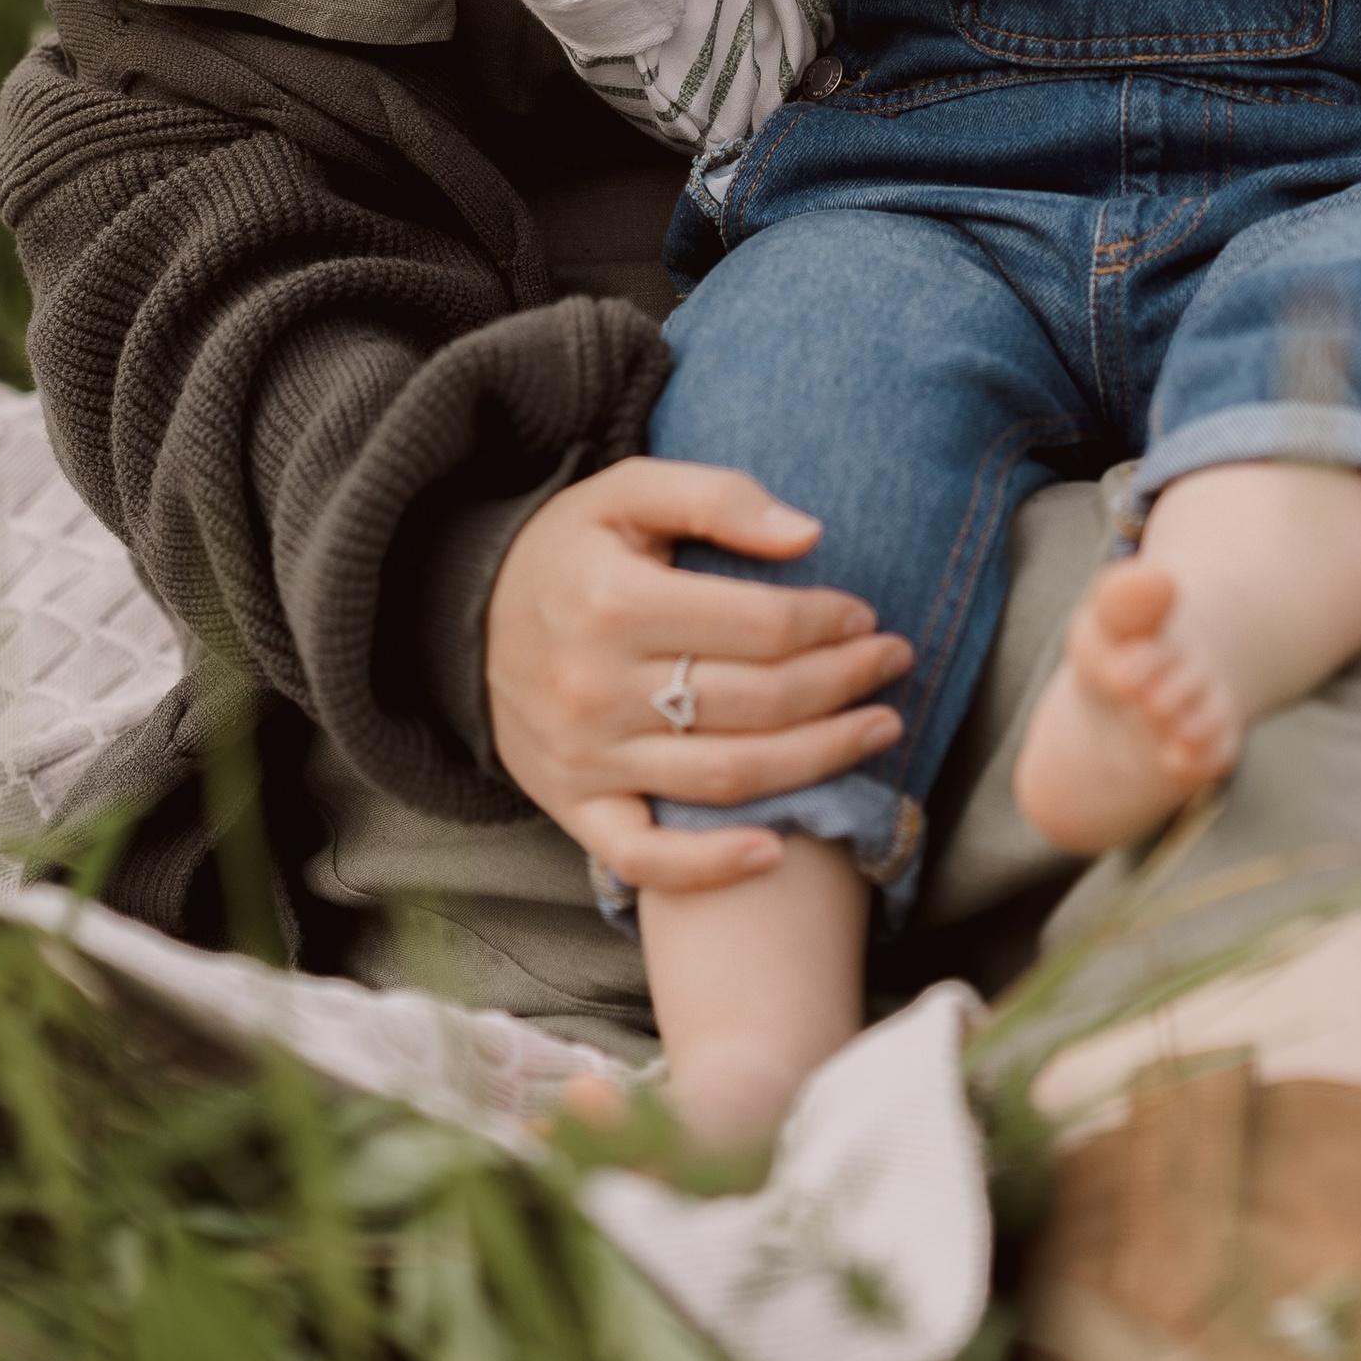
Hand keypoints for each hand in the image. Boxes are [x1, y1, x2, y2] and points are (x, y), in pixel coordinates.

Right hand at [486, 459, 914, 895]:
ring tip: (880, 731)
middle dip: (843, 685)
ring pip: (724, 778)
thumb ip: (718, 496)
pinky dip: (709, 868)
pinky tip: (774, 851)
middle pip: (753, 703)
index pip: (754, 625)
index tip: (866, 615)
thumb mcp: (628, 492)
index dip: (826, 623)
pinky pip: (644, 859)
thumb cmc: (570, 549)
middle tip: (895, 663)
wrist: (464, 619)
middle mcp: (594, 687)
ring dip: (818, 762)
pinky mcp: (572, 807)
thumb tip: (809, 535)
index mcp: (611, 601)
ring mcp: (584, 758)